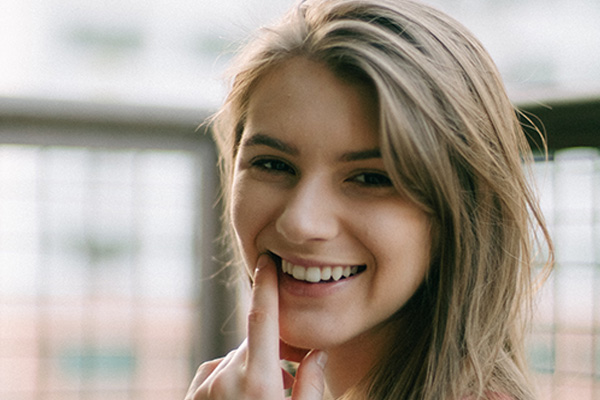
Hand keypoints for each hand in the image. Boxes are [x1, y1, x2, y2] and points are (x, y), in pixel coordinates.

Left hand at [185, 254, 327, 398]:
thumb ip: (312, 385)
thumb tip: (318, 354)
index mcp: (259, 383)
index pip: (263, 319)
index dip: (266, 285)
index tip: (266, 260)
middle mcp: (227, 381)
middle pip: (251, 344)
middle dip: (268, 351)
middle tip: (285, 378)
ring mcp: (205, 390)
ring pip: (232, 360)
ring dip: (247, 368)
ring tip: (260, 398)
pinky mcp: (191, 399)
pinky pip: (212, 373)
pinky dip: (226, 377)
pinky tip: (238, 398)